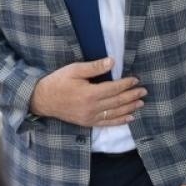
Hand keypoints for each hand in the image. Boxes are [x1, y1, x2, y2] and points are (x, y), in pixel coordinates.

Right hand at [28, 58, 144, 126]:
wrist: (42, 100)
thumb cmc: (57, 82)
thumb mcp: (74, 70)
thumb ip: (94, 67)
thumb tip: (112, 62)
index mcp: (90, 93)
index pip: (114, 88)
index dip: (126, 84)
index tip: (136, 79)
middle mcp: (92, 108)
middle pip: (117, 101)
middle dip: (132, 96)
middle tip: (144, 91)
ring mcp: (90, 117)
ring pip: (115, 113)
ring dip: (129, 108)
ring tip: (140, 103)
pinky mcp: (87, 123)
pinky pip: (107, 123)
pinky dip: (120, 121)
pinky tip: (129, 118)